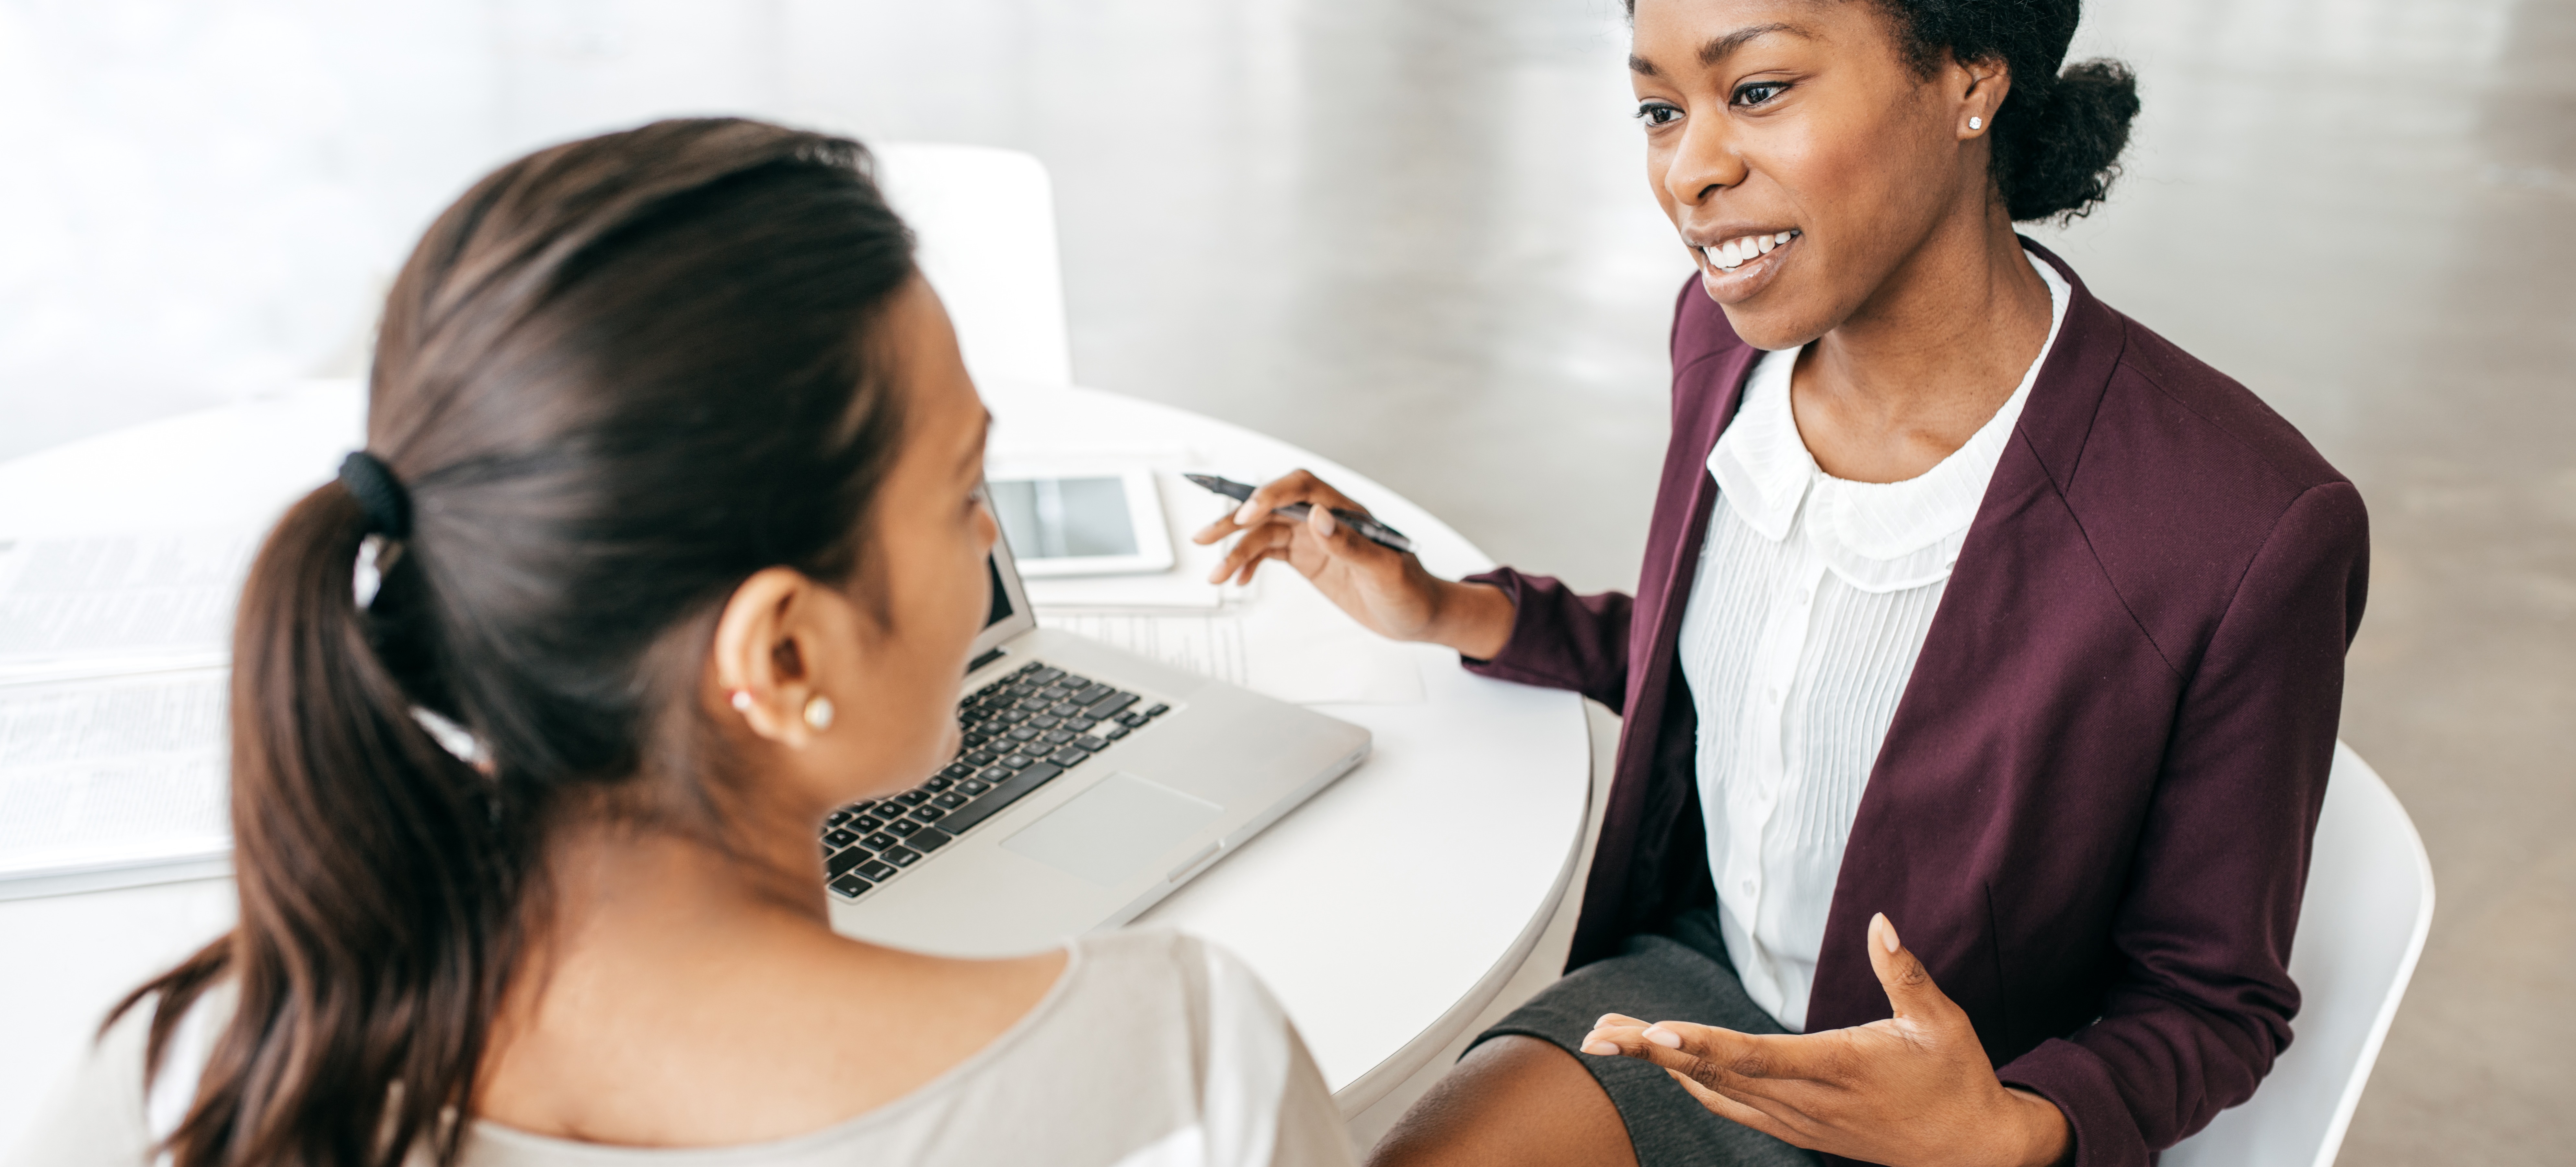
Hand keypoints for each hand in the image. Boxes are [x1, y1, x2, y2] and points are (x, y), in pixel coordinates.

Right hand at [1190, 469, 1512, 658]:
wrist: (1419, 616)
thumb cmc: (1411, 592)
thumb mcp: (1385, 571)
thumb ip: (1350, 544)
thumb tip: (1317, 516)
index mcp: (1347, 513)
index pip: (1302, 488)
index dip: (1271, 495)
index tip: (1247, 515)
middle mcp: (1326, 520)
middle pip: (1273, 509)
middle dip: (1237, 520)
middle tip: (1205, 537)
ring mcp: (1314, 540)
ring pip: (1265, 534)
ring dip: (1237, 551)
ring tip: (1216, 574)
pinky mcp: (1308, 560)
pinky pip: (1271, 554)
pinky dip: (1251, 564)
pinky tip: (1238, 578)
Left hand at [1579, 914, 2072, 1166]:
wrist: (1974, 1151)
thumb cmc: (1957, 1078)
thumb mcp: (1941, 1022)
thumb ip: (1904, 973)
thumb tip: (1880, 923)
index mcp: (1838, 1067)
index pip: (1754, 1056)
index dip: (1700, 1045)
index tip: (1652, 1033)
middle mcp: (1807, 1100)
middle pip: (1716, 1073)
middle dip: (1652, 1053)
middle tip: (1598, 1034)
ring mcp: (1798, 1119)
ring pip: (1715, 1091)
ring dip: (1661, 1066)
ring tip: (1611, 1039)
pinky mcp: (1798, 1127)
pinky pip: (1732, 1104)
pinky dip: (1692, 1082)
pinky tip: (1665, 1064)